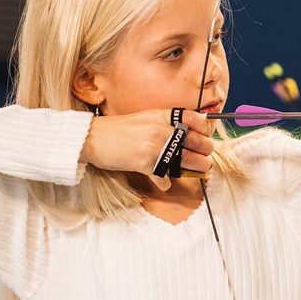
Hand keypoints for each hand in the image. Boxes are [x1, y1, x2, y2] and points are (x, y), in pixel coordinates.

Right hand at [81, 109, 214, 190]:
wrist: (93, 137)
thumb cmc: (119, 130)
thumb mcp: (146, 119)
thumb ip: (166, 124)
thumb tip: (187, 135)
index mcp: (163, 116)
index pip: (197, 119)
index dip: (206, 130)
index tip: (206, 137)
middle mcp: (162, 129)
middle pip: (199, 142)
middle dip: (206, 152)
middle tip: (205, 159)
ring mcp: (155, 146)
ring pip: (189, 160)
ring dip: (197, 168)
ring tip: (198, 171)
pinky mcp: (146, 163)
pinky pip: (166, 178)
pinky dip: (166, 184)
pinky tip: (164, 184)